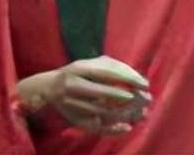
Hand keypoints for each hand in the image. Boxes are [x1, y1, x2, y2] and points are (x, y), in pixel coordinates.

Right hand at [16, 55, 150, 135]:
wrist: (48, 89)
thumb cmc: (77, 73)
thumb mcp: (90, 64)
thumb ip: (111, 67)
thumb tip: (137, 78)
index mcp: (79, 68)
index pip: (106, 72)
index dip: (127, 77)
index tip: (145, 84)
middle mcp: (73, 85)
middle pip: (103, 93)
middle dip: (127, 97)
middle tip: (146, 99)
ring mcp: (72, 104)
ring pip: (101, 112)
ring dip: (123, 113)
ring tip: (141, 112)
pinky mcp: (74, 120)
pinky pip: (94, 127)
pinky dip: (112, 129)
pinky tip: (126, 127)